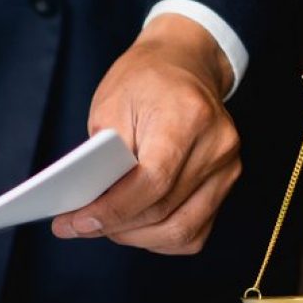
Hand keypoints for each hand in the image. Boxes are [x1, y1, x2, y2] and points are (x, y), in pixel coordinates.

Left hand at [51, 13, 239, 254]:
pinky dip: (160, 237)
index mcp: (187, 117)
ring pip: (181, 230)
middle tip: (77, 226)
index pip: (152, 181)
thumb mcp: (110, 105)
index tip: (75, 222)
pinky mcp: (226, 183)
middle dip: (114, 227)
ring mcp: (227, 167)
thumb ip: (102, 157)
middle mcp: (216, 146)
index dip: (112, 210)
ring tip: (103, 227)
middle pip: (164, 210)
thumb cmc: (143, 81)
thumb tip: (89, 205)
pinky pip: (194, 231)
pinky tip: (133, 227)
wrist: (184, 64)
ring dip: (135, 237)